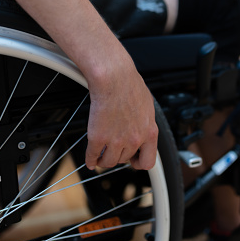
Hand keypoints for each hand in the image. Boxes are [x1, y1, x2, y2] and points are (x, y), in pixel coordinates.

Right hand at [84, 54, 157, 170]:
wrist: (114, 77)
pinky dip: (90, 160)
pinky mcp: (98, 137)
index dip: (138, 163)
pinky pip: (92, 156)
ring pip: (109, 162)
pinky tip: (90, 159)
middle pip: (124, 160)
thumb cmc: (130, 85)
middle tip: (113, 150)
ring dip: (104, 160)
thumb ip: (145, 122)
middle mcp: (134, 139)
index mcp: (149, 132)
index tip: (133, 160)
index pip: (148, 162)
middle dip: (118, 155)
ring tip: (101, 155)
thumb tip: (142, 128)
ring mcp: (116, 140)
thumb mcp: (147, 107)